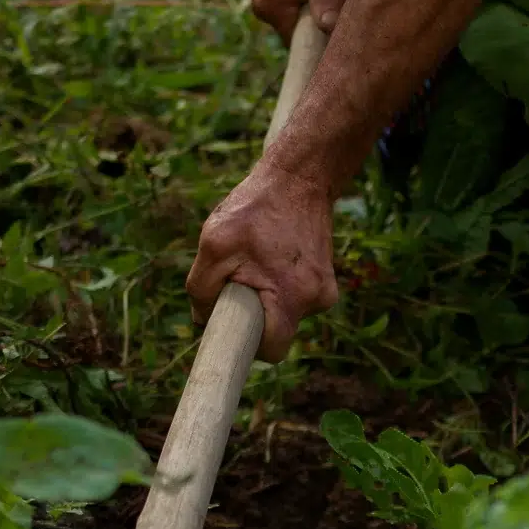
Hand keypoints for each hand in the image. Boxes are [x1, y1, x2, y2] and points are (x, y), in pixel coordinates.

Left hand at [187, 164, 337, 362]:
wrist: (299, 178)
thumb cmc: (255, 208)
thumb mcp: (215, 243)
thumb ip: (202, 288)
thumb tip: (203, 319)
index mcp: (292, 296)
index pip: (272, 350)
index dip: (248, 347)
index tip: (233, 332)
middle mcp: (316, 299)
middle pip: (276, 331)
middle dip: (254, 315)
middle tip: (239, 282)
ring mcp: (325, 290)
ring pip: (283, 312)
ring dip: (265, 295)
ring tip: (257, 258)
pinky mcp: (325, 280)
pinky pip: (293, 296)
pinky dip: (278, 283)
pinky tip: (273, 254)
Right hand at [252, 0, 352, 43]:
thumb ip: (329, 2)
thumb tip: (331, 31)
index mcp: (272, 7)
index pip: (299, 46)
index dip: (321, 45)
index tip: (339, 40)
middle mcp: (264, 7)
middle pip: (299, 34)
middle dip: (321, 26)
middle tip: (341, 9)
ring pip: (301, 19)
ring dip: (319, 12)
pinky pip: (297, 6)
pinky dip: (313, 1)